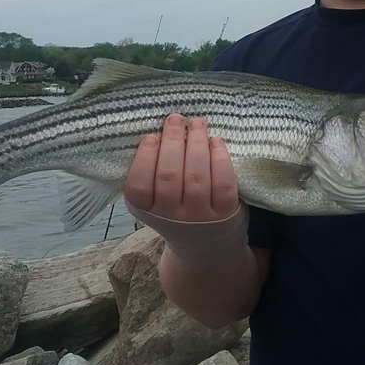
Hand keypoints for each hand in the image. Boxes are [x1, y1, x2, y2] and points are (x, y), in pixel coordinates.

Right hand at [124, 114, 239, 221]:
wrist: (204, 246)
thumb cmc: (175, 210)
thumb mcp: (154, 200)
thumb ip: (152, 174)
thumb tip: (159, 131)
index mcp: (147, 211)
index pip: (139, 186)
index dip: (145, 158)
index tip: (151, 136)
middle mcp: (172, 216)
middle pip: (169, 176)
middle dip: (173, 141)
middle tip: (175, 118)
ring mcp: (200, 216)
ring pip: (196, 176)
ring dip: (196, 143)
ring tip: (196, 123)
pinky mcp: (225, 213)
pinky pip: (223, 183)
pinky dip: (220, 158)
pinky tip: (215, 142)